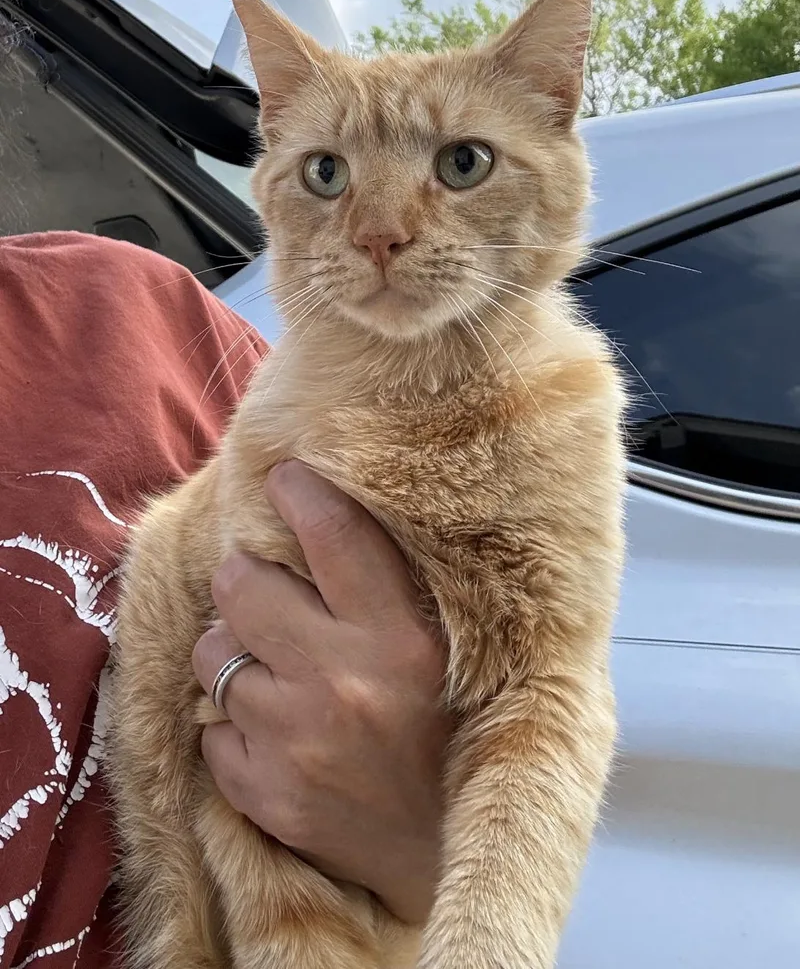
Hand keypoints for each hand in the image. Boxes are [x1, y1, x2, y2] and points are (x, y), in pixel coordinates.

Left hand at [192, 460, 449, 924]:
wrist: (455, 854)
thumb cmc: (464, 738)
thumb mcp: (463, 651)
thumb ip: (415, 587)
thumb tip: (361, 516)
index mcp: (405, 638)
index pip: (333, 534)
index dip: (299, 491)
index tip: (285, 478)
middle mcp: (343, 682)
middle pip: (242, 584)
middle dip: (245, 576)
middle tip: (263, 586)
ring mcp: (295, 741)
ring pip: (211, 653)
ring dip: (234, 651)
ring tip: (268, 665)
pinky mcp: (264, 793)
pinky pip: (210, 728)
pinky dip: (233, 722)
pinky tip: (272, 728)